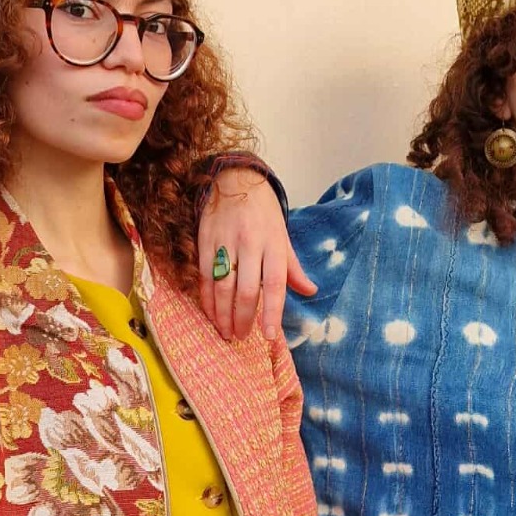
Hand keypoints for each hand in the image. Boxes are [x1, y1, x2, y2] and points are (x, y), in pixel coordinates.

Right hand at [196, 168, 315, 341]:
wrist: (234, 179)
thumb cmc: (263, 212)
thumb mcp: (283, 236)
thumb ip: (293, 267)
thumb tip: (310, 291)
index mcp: (274, 244)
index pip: (275, 284)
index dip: (272, 313)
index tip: (269, 336)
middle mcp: (251, 243)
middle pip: (247, 290)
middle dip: (244, 319)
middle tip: (242, 337)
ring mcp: (226, 242)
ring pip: (223, 287)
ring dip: (223, 314)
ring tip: (226, 332)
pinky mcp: (205, 241)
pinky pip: (205, 277)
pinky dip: (207, 299)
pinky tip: (210, 314)